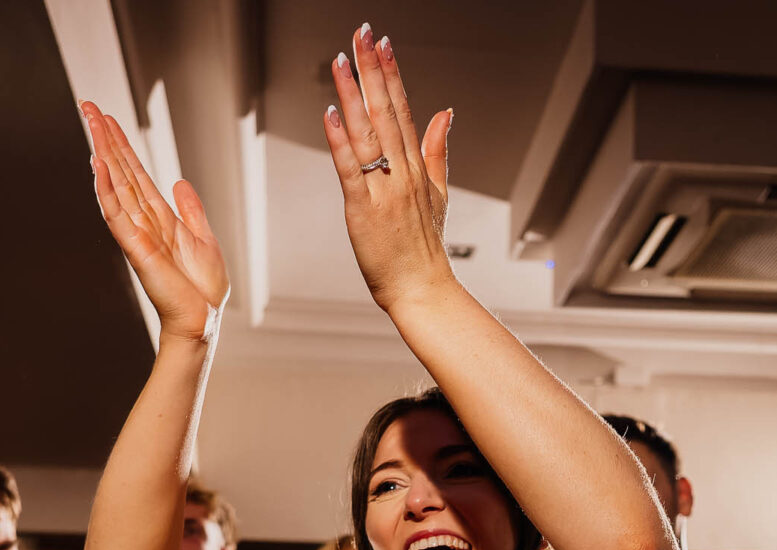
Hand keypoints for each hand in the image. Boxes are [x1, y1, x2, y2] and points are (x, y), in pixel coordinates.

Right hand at [82, 101, 229, 338]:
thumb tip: (180, 183)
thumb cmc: (202, 288)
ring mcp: (136, 232)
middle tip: (88, 106)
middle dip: (105, 138)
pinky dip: (105, 190)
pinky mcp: (136, 248)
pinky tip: (97, 166)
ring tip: (90, 123)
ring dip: (102, 152)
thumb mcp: (202, 238)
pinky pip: (116, 214)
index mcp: (158, 216)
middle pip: (120, 170)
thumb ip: (191, 210)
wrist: (202, 318)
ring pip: (114, 184)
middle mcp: (142, 220)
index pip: (135, 172)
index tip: (107, 119)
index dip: (121, 145)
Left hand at [323, 24, 455, 314]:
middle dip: (372, 70)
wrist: (422, 288)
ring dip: (353, 94)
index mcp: (416, 166)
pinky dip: (340, 140)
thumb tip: (445, 114)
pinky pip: (350, 168)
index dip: (391, 73)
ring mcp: (384, 188)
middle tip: (362, 35)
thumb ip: (438, 150)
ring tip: (342, 61)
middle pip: (386, 110)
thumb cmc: (423, 249)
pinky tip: (331, 114)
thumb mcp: (439, 193)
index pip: (402, 108)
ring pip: (368, 132)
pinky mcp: (364, 209)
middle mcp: (402, 171)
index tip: (383, 43)